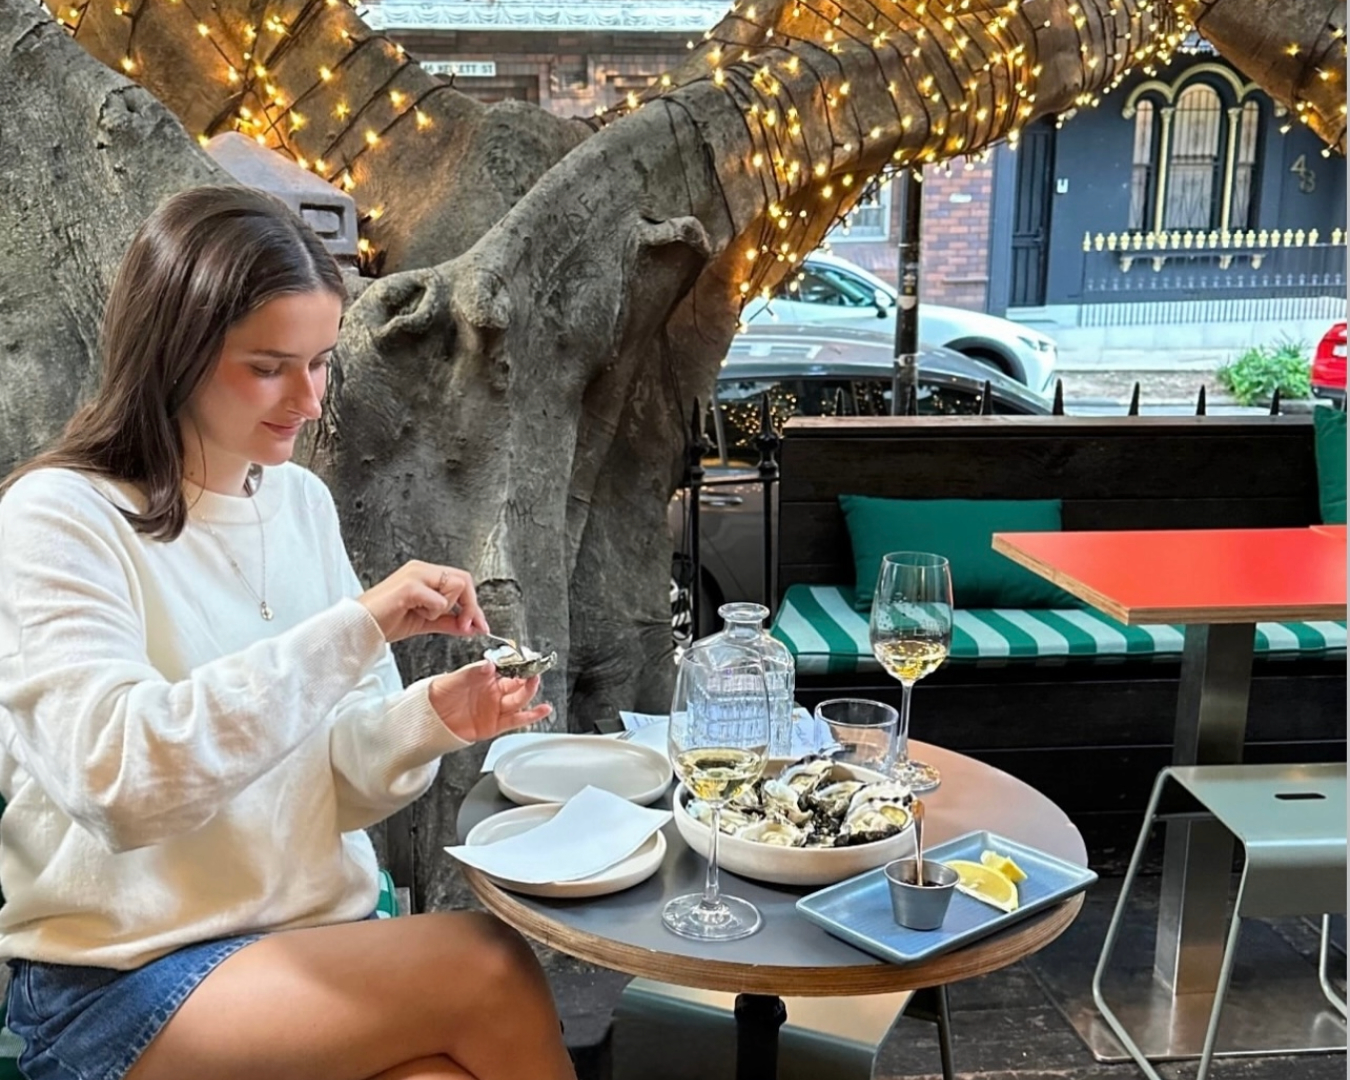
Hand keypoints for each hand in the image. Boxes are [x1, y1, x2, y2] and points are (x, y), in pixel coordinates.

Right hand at [357, 561, 488, 643]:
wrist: (360, 627)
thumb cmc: (386, 621)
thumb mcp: (426, 622)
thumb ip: (449, 622)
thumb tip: (472, 627)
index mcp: (425, 574)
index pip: (461, 581)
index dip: (474, 605)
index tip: (481, 627)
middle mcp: (422, 569)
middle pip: (464, 580)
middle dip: (470, 607)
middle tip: (466, 626)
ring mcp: (416, 574)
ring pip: (455, 586)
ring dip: (446, 608)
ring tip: (424, 615)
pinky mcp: (409, 586)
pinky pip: (438, 599)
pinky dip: (432, 612)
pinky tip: (416, 614)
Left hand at [428, 662, 551, 741]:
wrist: (429, 717)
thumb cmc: (441, 693)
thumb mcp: (456, 678)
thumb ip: (475, 673)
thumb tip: (489, 665)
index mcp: (487, 677)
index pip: (509, 669)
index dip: (519, 664)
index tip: (528, 658)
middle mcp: (494, 693)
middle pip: (517, 684)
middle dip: (527, 677)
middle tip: (532, 670)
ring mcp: (496, 709)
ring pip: (519, 700)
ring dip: (530, 692)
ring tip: (536, 682)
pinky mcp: (495, 725)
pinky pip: (517, 720)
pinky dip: (532, 716)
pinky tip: (543, 710)